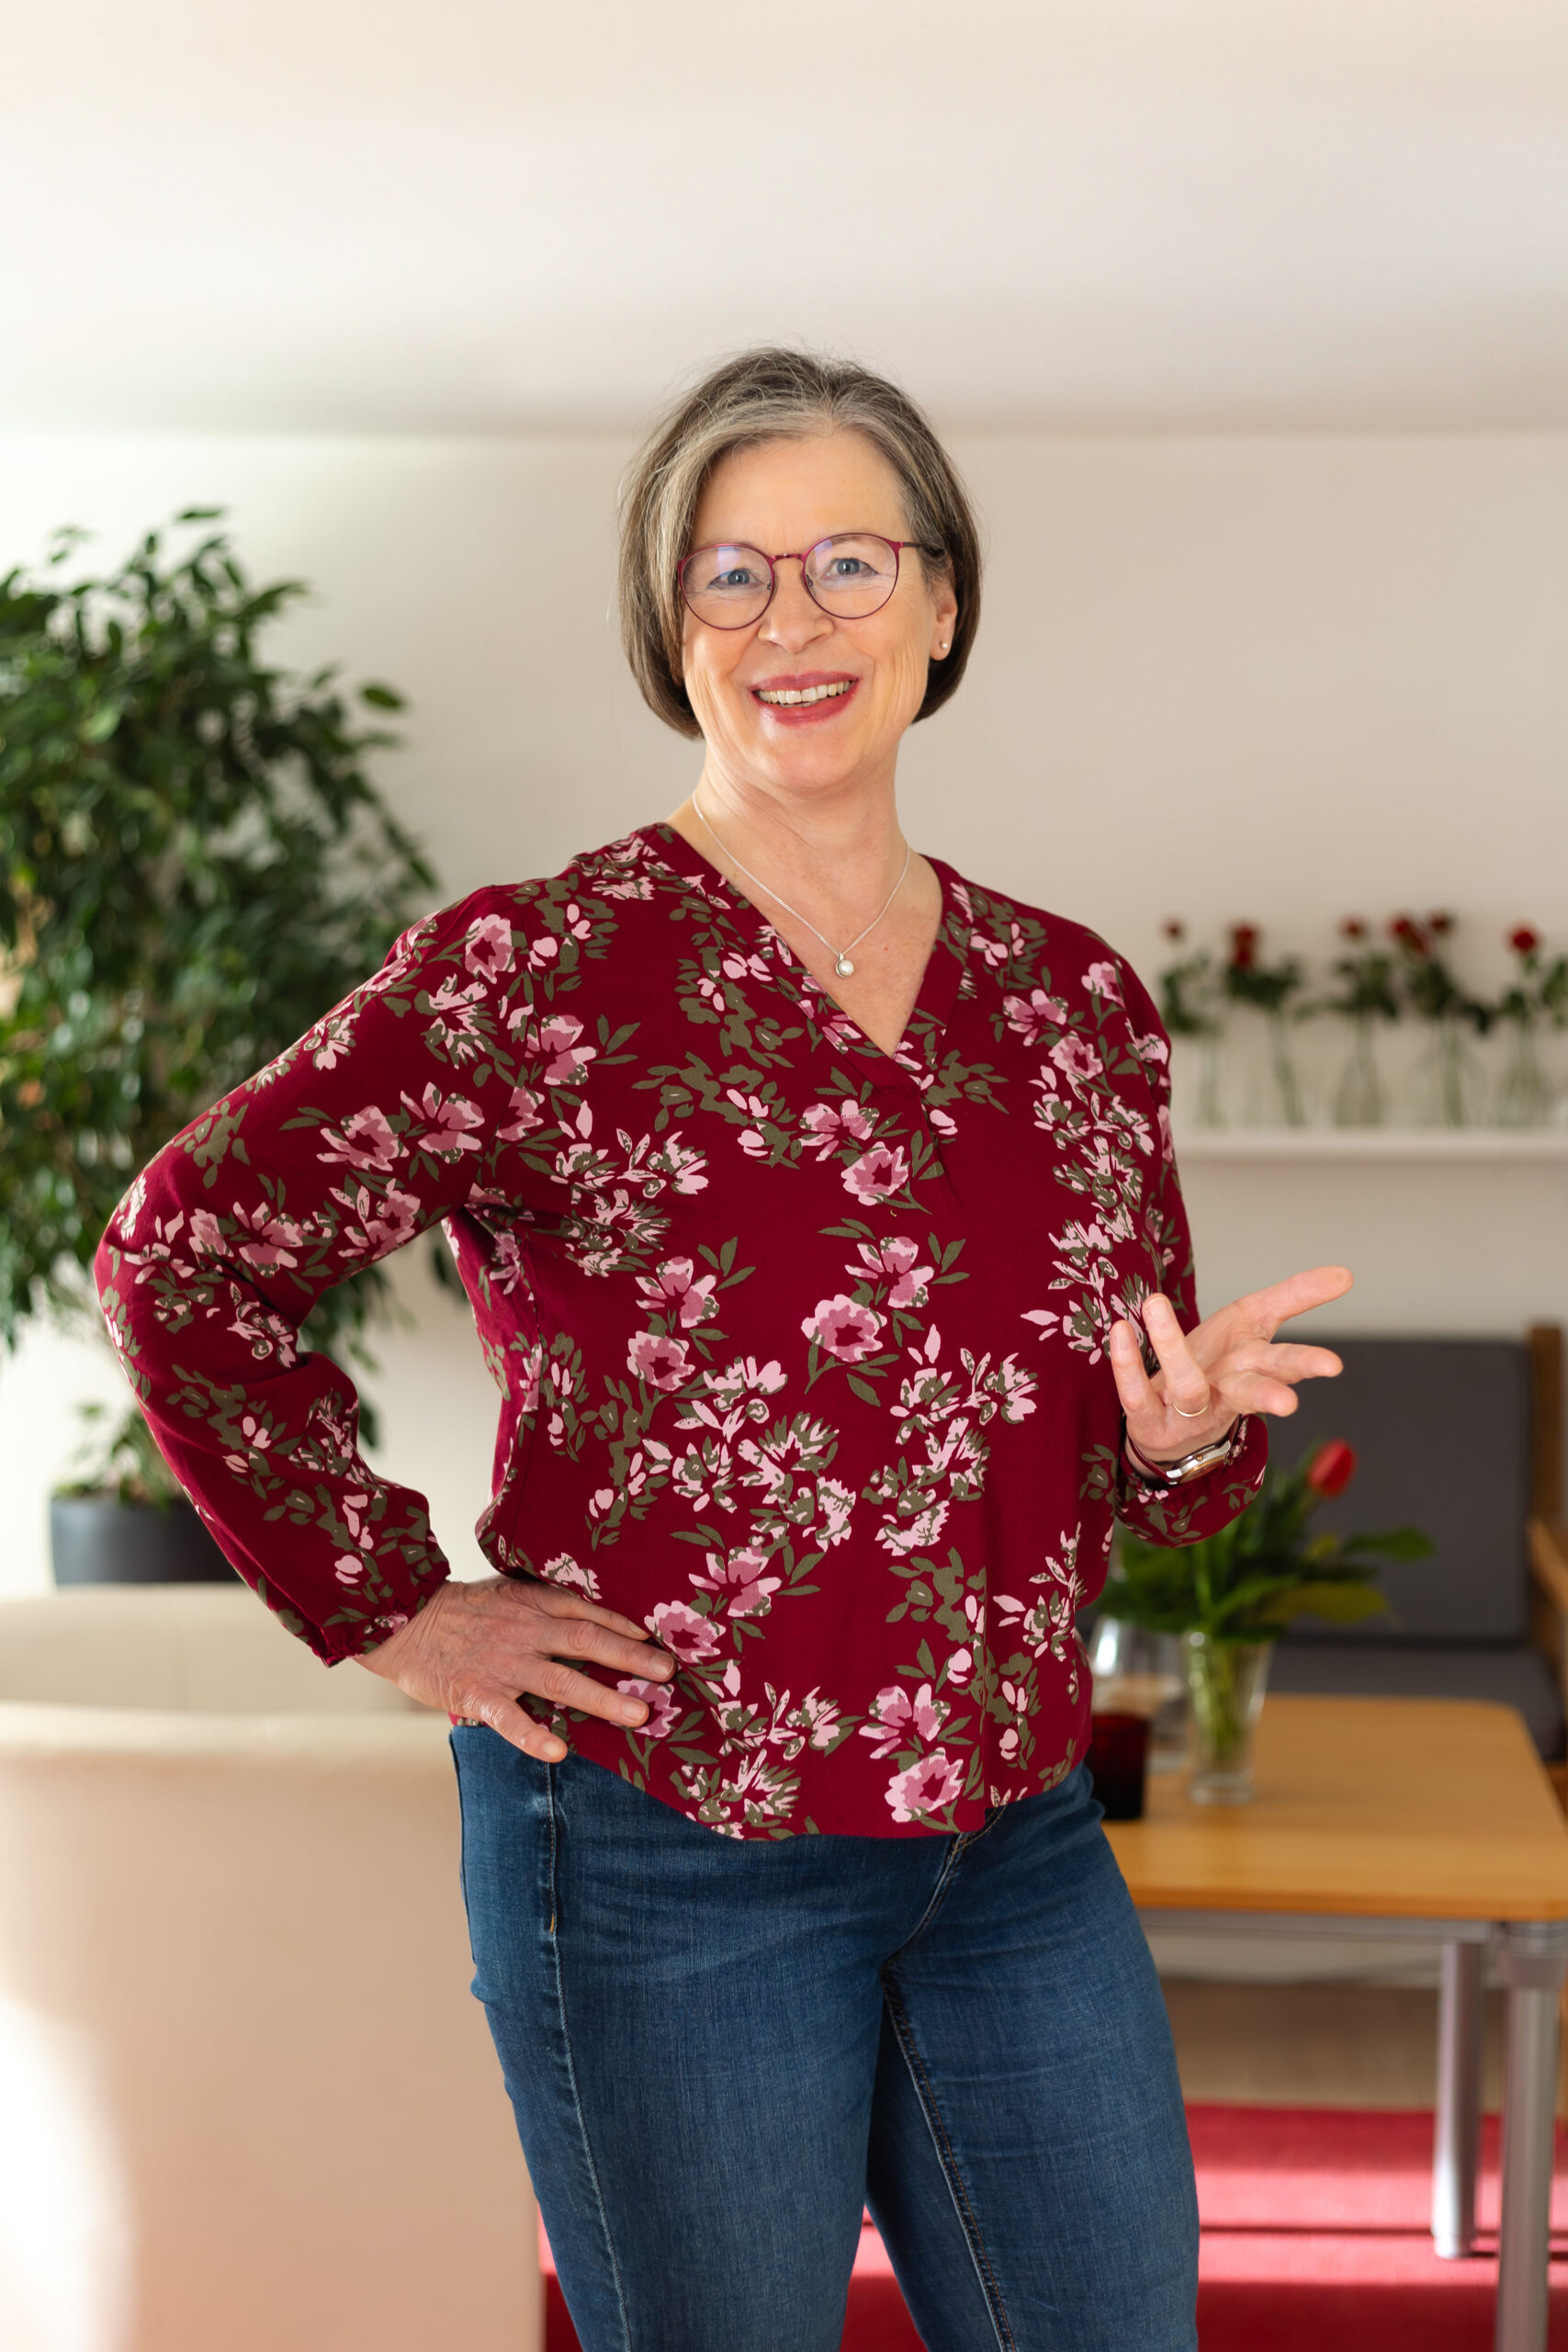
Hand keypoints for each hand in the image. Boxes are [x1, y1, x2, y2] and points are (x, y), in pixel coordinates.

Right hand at [356, 1573, 674, 1760]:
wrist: (402, 1619)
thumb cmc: (458, 1609)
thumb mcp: (505, 1590)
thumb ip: (542, 1604)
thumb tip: (586, 1616)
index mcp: (532, 1603)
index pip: (586, 1612)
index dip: (623, 1625)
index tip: (656, 1639)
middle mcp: (525, 1631)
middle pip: (586, 1643)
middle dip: (631, 1659)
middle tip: (667, 1675)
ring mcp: (503, 1664)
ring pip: (561, 1681)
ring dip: (603, 1698)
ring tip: (638, 1715)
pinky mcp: (477, 1692)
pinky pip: (510, 1718)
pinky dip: (534, 1734)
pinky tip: (561, 1749)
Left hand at [1108, 1264, 1352, 1465]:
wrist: (1169, 1423)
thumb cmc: (1216, 1366)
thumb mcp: (1253, 1323)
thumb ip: (1294, 1297)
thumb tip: (1347, 1274)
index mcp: (1254, 1370)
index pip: (1284, 1364)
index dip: (1306, 1364)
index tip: (1332, 1365)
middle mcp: (1226, 1394)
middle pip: (1251, 1392)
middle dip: (1270, 1396)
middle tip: (1288, 1405)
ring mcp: (1187, 1412)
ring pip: (1188, 1388)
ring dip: (1172, 1347)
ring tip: (1155, 1301)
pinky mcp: (1148, 1419)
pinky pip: (1136, 1393)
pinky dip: (1127, 1363)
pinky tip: (1119, 1330)